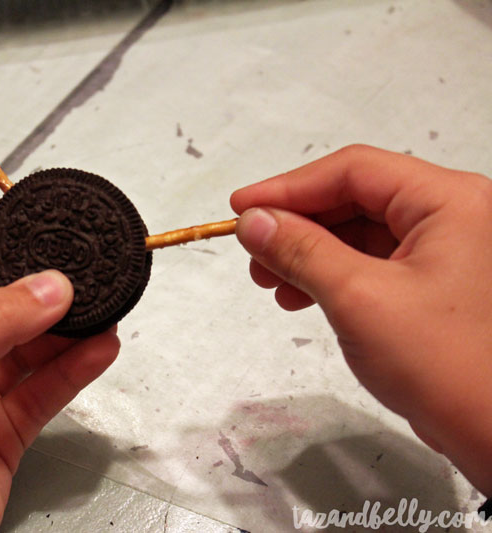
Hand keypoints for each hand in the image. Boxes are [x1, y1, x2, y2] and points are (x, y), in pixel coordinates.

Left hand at [0, 270, 119, 531]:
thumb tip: (45, 287)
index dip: (3, 277)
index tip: (45, 263)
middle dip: (42, 308)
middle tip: (84, 289)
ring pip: (26, 358)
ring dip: (65, 338)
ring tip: (103, 316)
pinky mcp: (2, 434)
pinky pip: (42, 393)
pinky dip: (71, 372)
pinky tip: (97, 352)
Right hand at [230, 144, 491, 494]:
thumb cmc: (448, 366)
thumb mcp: (358, 298)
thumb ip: (301, 251)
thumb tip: (254, 222)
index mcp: (449, 202)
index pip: (353, 171)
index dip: (289, 187)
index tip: (242, 208)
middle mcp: (450, 216)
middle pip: (353, 198)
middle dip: (296, 225)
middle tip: (252, 250)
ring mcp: (442, 250)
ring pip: (356, 231)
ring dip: (307, 252)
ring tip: (270, 281)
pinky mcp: (430, 282)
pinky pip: (367, 261)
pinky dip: (328, 274)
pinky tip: (300, 296)